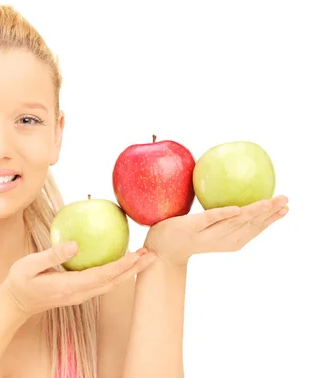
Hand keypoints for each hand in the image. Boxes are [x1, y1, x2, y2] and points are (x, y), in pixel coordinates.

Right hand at [0, 242, 156, 318]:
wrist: (15, 304)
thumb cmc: (19, 282)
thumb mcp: (29, 265)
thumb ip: (52, 255)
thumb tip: (75, 244)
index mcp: (69, 286)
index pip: (102, 275)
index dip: (121, 266)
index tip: (137, 255)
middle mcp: (79, 293)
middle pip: (113, 282)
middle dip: (134, 269)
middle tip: (152, 254)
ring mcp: (80, 295)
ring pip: (110, 284)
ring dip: (129, 271)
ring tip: (144, 257)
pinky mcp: (78, 293)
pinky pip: (102, 283)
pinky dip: (116, 272)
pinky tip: (121, 261)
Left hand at [143, 195, 288, 265]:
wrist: (158, 251)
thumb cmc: (183, 235)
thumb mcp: (207, 227)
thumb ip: (220, 216)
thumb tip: (233, 194)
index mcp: (225, 241)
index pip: (253, 230)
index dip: (270, 220)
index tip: (285, 207)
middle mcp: (219, 240)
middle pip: (248, 226)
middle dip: (269, 214)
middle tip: (285, 200)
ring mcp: (204, 234)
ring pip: (233, 223)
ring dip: (253, 212)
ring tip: (269, 201)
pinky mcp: (189, 228)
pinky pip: (208, 219)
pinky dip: (223, 215)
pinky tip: (237, 209)